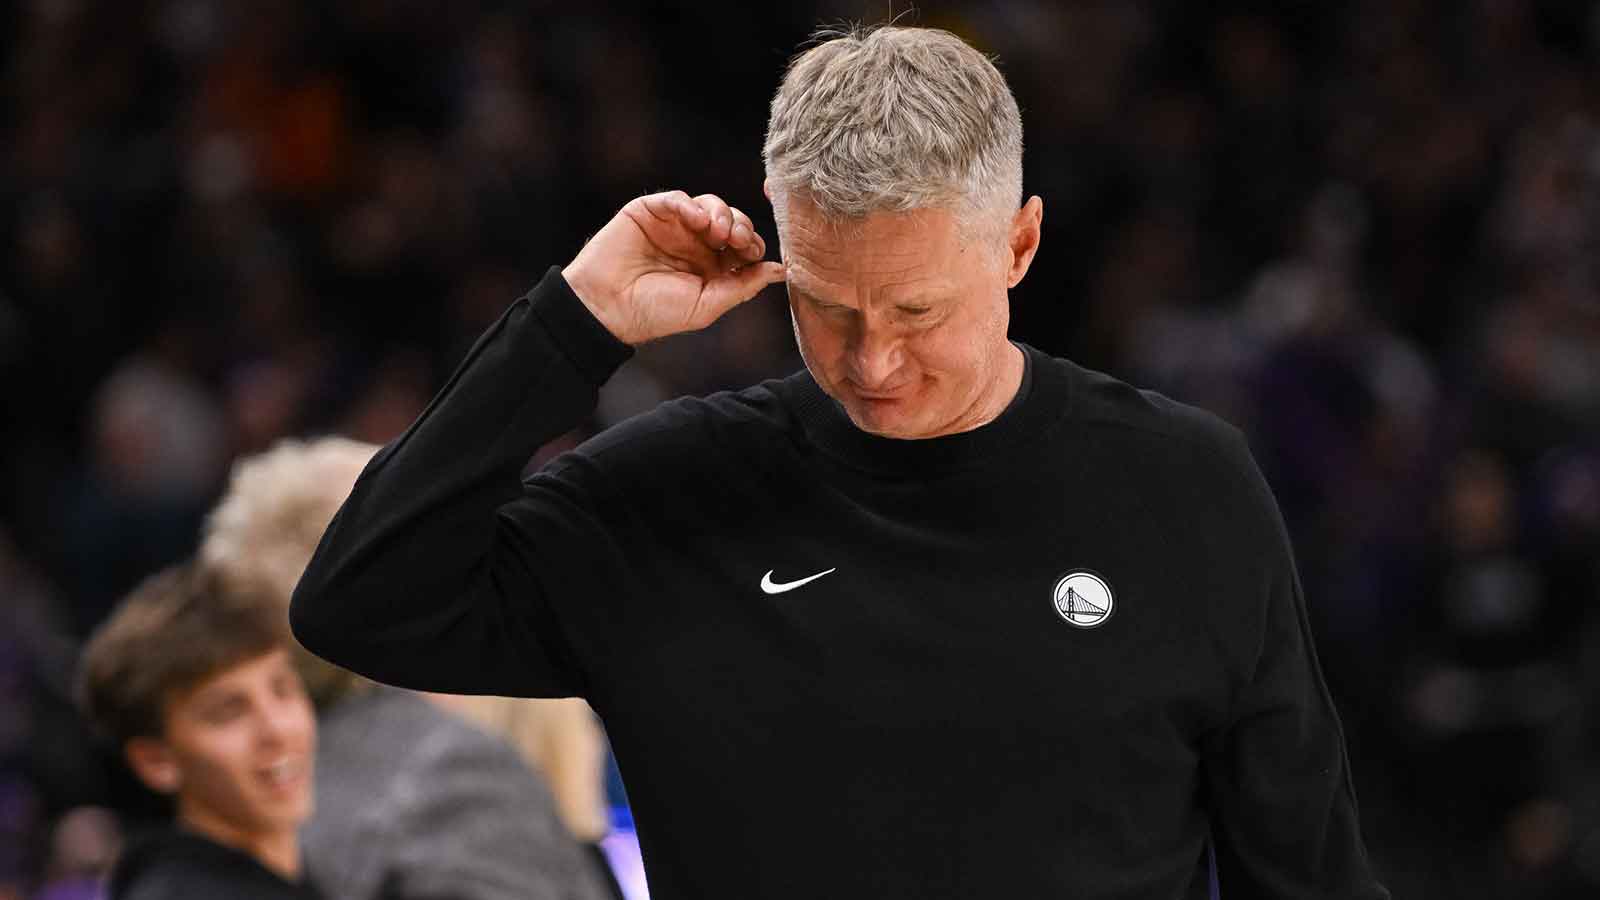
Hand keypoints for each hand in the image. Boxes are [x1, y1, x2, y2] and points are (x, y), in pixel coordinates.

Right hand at [562, 191, 785, 344]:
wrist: (607, 307)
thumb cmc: (655, 313)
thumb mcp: (708, 304)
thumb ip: (744, 286)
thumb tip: (782, 271)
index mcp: (711, 267)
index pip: (744, 245)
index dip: (753, 243)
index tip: (753, 252)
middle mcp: (695, 244)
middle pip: (732, 221)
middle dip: (741, 226)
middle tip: (737, 239)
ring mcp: (673, 226)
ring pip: (710, 205)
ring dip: (721, 214)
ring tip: (717, 232)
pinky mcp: (650, 212)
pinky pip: (677, 199)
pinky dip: (690, 206)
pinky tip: (695, 221)